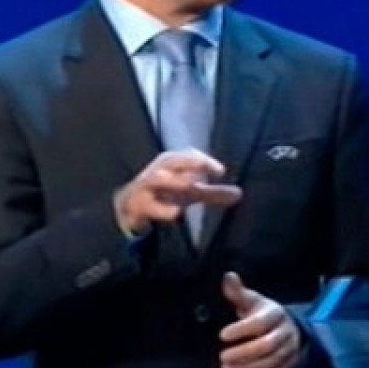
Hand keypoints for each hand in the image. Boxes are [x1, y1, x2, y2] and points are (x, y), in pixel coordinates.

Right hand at [113, 149, 240, 233]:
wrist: (129, 209)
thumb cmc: (163, 195)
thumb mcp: (190, 193)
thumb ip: (213, 193)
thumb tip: (239, 194)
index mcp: (171, 164)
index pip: (188, 155)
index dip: (204, 160)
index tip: (220, 172)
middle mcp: (157, 171)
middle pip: (171, 160)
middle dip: (188, 162)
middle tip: (205, 171)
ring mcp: (144, 186)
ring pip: (156, 178)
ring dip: (173, 181)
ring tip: (191, 187)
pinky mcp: (136, 204)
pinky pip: (146, 204)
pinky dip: (160, 208)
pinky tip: (175, 212)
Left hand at [219, 272, 300, 367]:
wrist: (284, 328)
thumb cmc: (261, 314)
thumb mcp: (250, 301)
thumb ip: (238, 292)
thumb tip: (228, 276)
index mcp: (275, 313)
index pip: (260, 322)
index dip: (241, 329)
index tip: (222, 335)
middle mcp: (285, 331)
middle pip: (267, 345)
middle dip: (243, 354)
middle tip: (222, 357)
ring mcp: (289, 349)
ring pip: (270, 363)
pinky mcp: (288, 365)